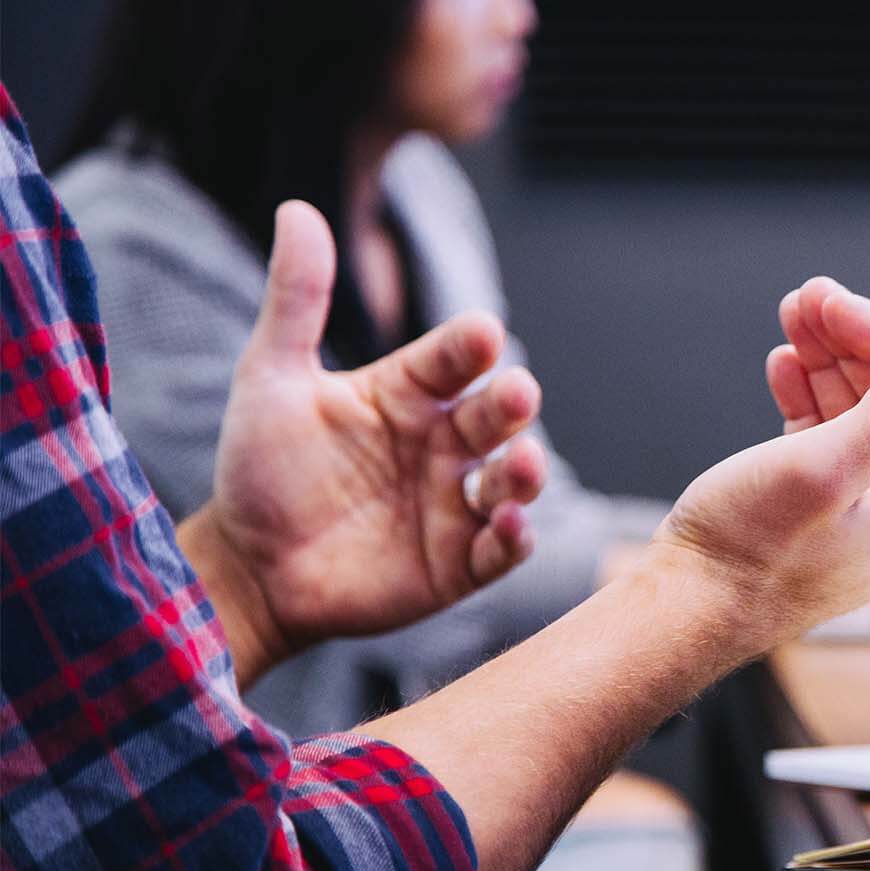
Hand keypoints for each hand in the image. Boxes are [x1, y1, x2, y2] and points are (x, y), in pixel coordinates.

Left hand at [181, 201, 547, 683]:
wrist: (247, 567)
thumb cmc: (261, 469)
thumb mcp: (271, 378)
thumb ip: (296, 299)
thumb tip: (298, 208)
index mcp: (407, 394)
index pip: (451, 359)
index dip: (468, 346)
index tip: (481, 332)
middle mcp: (441, 444)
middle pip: (494, 417)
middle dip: (511, 404)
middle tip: (517, 393)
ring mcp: (454, 504)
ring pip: (511, 481)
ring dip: (526, 472)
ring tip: (522, 464)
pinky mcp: (458, 564)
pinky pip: (500, 549)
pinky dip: (514, 538)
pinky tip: (508, 525)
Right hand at [649, 279, 869, 651]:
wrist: (686, 611)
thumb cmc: (749, 552)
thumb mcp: (825, 468)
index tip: (829, 298)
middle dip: (850, 341)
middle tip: (805, 297)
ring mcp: (866, 511)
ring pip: (859, 411)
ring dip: (826, 360)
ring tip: (791, 318)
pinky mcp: (823, 511)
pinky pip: (829, 438)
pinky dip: (809, 397)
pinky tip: (785, 367)